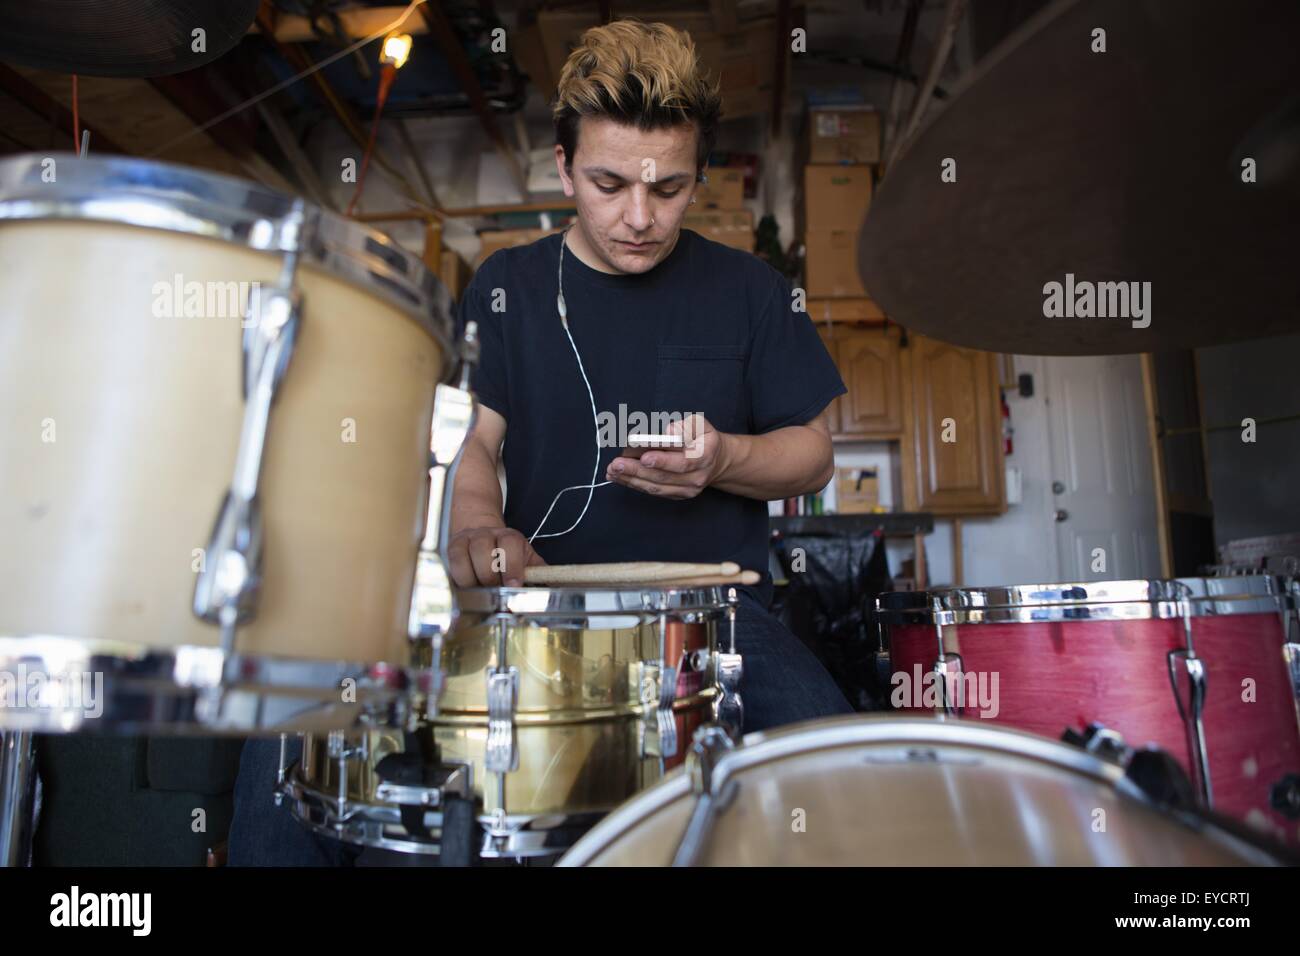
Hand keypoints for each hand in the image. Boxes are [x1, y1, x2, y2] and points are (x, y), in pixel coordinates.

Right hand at [447, 525, 545, 587]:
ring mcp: (467, 540)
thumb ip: (541, 573)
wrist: (481, 531)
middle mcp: (486, 535)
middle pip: (483, 551)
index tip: (514, 583)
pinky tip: (466, 588)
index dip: (512, 565)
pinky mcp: (452, 548)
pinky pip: (451, 563)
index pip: (509, 544)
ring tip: (480, 591)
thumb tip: (560, 588)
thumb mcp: (527, 559)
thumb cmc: (506, 553)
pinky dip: (458, 578)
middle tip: (495, 592)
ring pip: (464, 557)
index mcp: (509, 537)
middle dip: (490, 576)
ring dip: (472, 579)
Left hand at [605, 414, 728, 499]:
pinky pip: (653, 491)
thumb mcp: (701, 425)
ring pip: (655, 487)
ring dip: (631, 479)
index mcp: (704, 457)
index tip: (644, 457)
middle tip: (616, 464)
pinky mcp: (676, 495)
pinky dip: (635, 484)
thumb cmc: (703, 439)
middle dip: (637, 470)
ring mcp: (686, 490)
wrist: (715, 461)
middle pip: (663, 477)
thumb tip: (670, 431)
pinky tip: (619, 477)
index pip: (683, 462)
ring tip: (612, 471)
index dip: (663, 461)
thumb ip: (686, 426)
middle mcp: (696, 478)